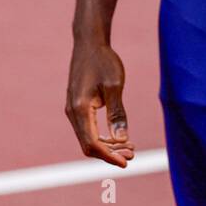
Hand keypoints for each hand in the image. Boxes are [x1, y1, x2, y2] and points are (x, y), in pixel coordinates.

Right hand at [65, 40, 134, 167]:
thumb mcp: (114, 86)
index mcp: (79, 108)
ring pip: (88, 138)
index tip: (126, 162)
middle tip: (133, 154)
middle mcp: (72, 112)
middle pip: (88, 145)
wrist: (89, 43)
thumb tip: (122, 140)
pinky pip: (87, 129)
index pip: (92, 143)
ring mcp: (73, 110)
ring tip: (130, 147)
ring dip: (108, 147)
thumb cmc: (103, 61)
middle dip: (110, 153)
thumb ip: (117, 114)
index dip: (109, 156)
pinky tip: (118, 137)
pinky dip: (102, 137)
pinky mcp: (77, 107)